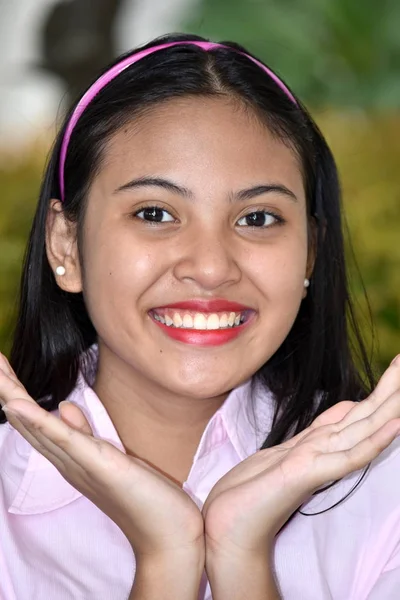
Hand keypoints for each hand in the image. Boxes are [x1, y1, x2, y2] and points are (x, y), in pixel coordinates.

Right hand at [0, 353, 203, 558]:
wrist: (166, 536)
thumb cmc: (143, 497)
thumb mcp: (112, 457)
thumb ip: (85, 433)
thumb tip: (63, 406)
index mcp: (72, 457)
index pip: (37, 422)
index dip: (17, 395)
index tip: (3, 368)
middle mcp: (68, 462)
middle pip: (30, 422)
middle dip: (8, 391)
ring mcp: (80, 464)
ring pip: (39, 427)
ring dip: (14, 398)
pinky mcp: (98, 465)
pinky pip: (63, 440)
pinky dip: (39, 421)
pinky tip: (17, 405)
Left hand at [202, 356, 399, 557]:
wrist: (227, 527)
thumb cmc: (249, 492)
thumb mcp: (282, 451)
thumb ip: (313, 435)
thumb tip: (337, 414)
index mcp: (317, 443)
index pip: (355, 411)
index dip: (377, 390)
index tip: (396, 368)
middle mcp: (323, 450)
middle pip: (365, 414)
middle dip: (389, 388)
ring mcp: (318, 461)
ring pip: (363, 428)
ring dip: (388, 405)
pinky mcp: (307, 475)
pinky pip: (348, 457)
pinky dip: (373, 441)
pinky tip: (394, 426)